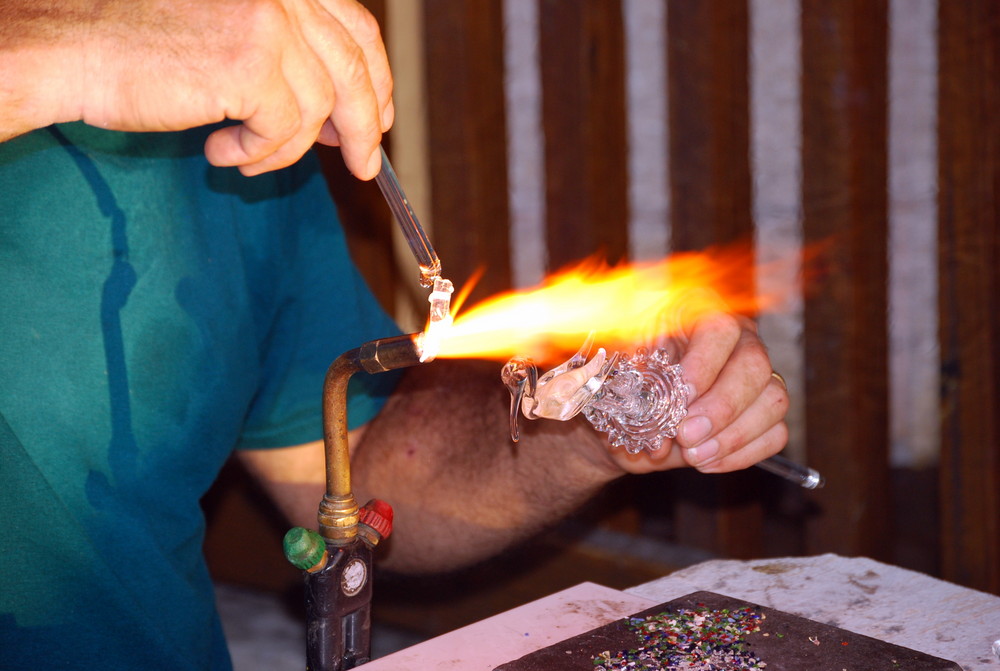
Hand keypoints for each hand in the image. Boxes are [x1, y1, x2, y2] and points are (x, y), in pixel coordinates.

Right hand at [1, 0, 392, 177]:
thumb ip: (287, 55)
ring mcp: (268, 21)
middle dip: (363, 125)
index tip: (378, 118)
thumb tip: (340, 115)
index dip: (377, 78)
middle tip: (361, 164)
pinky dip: (259, 153)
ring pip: (320, 107)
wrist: (70, 44)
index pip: (355, 28)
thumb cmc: (138, 40)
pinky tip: (221, 150)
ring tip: (247, 157)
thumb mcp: (229, 30)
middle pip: (354, 67)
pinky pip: (284, 130)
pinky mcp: (250, 64)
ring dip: (287, 146)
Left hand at [604, 312, 788, 474]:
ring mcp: (760, 374)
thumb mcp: (617, 367)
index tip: (682, 396)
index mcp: (699, 312)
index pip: (719, 329)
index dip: (703, 364)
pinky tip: (707, 460)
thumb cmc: (624, 379)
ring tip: (693, 454)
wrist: (627, 413)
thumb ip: (632, 382)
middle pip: (755, 365)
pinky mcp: (766, 411)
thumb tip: (648, 412)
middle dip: (721, 407)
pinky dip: (742, 453)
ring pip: (773, 401)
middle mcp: (739, 338)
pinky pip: (776, 433)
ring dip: (732, 436)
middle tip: (687, 435)